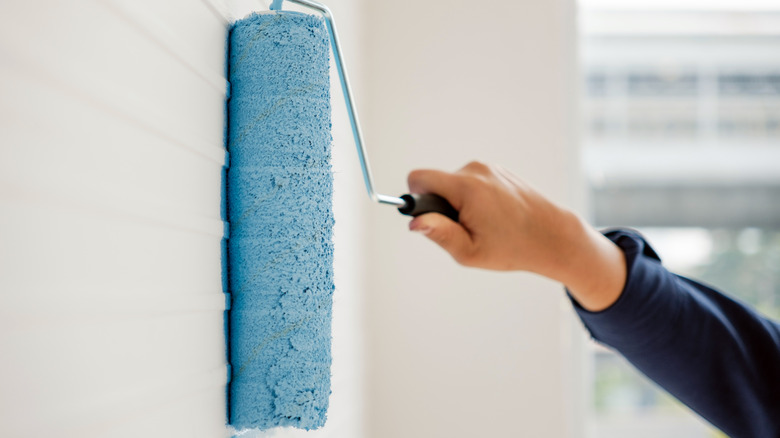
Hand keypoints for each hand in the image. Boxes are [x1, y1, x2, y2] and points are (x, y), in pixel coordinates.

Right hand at [407, 161, 626, 310]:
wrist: (553, 236)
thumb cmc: (513, 247)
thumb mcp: (470, 251)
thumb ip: (439, 233)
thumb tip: (414, 222)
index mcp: (466, 188)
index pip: (419, 178)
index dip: (416, 198)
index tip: (428, 217)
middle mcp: (476, 170)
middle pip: (437, 183)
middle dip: (442, 206)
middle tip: (466, 229)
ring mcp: (489, 168)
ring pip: (454, 184)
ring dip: (460, 203)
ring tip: (484, 224)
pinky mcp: (498, 170)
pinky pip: (471, 182)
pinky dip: (474, 199)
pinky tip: (495, 216)